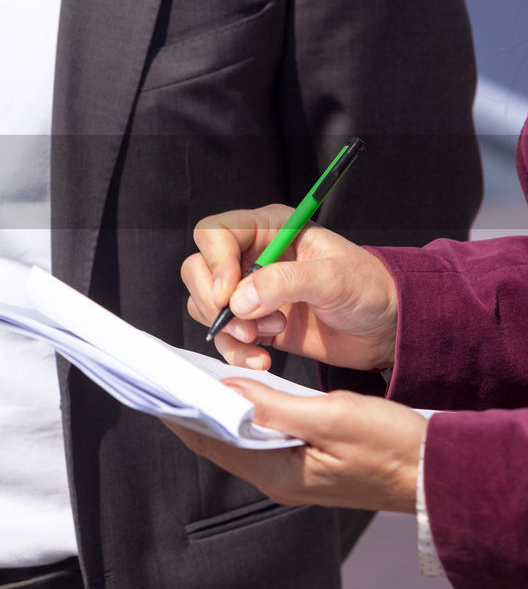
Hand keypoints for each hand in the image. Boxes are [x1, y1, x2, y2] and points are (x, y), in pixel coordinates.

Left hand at [163, 378, 425, 512]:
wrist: (438, 472)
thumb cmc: (393, 446)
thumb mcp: (332, 415)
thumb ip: (275, 406)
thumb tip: (226, 390)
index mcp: (278, 473)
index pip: (210, 441)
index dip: (180, 413)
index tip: (155, 386)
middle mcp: (277, 479)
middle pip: (217, 442)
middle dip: (191, 410)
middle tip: (166, 375)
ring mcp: (291, 474)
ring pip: (236, 440)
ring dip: (215, 412)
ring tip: (192, 378)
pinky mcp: (304, 464)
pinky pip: (259, 440)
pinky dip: (242, 416)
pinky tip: (237, 394)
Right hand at [181, 204, 398, 371]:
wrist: (389, 330)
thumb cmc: (370, 289)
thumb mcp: (332, 278)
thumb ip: (283, 283)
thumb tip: (237, 301)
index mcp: (269, 228)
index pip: (215, 233)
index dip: (214, 261)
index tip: (228, 292)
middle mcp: (252, 256)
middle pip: (198, 269)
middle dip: (214, 300)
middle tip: (246, 322)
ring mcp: (250, 291)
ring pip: (204, 305)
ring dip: (228, 328)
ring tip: (267, 337)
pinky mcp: (253, 324)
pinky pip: (223, 336)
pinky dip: (235, 351)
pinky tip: (262, 359)